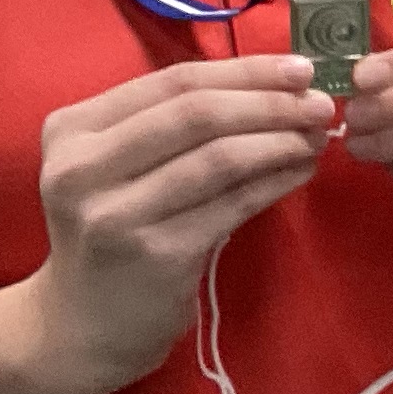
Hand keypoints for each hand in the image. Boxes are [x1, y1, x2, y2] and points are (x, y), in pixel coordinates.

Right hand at [0, 55, 335, 393]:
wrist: (80, 326)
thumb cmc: (111, 231)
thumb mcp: (115, 166)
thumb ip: (171, 123)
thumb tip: (274, 83)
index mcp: (72, 129)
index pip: (172, 81)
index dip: (244, 70)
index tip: (300, 67)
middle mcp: (82, 168)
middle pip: (196, 114)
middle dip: (269, 102)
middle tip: (320, 102)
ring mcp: (116, 214)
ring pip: (218, 158)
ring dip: (280, 141)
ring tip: (317, 135)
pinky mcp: (156, 255)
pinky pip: (232, 205)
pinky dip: (275, 182)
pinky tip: (301, 172)